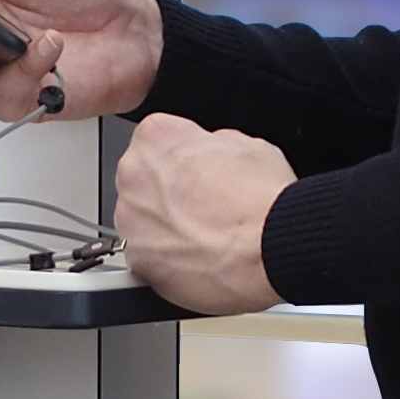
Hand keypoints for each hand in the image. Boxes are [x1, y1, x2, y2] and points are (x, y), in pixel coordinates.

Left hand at [115, 115, 293, 313]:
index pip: (159, 139)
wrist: (269, 252)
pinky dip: (166, 259)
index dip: (185, 156)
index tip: (199, 170)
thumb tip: (212, 155)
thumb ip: (214, 145)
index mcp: (156, 137)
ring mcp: (130, 221)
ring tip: (204, 235)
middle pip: (143, 179)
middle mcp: (133, 175)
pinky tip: (197, 258)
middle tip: (204, 205)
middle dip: (168, 192)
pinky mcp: (137, 261)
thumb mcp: (249, 145)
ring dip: (164, 226)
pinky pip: (147, 256)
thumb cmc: (261, 200)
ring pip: (141, 220)